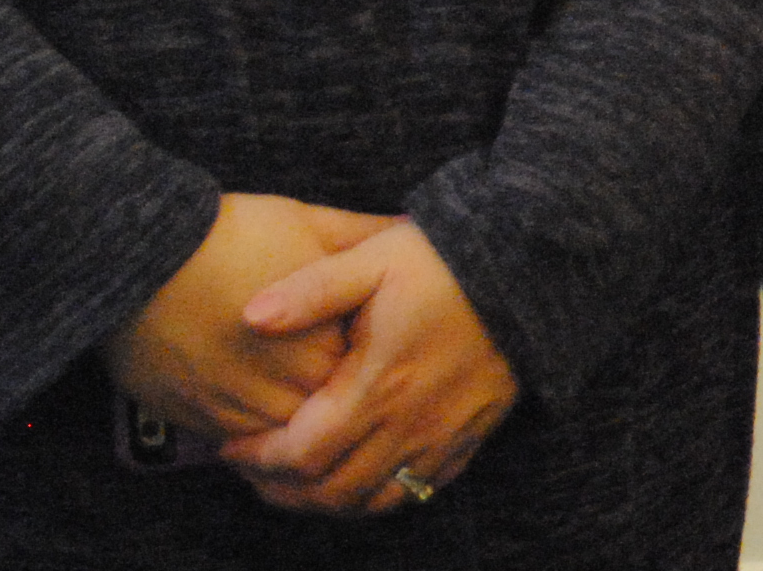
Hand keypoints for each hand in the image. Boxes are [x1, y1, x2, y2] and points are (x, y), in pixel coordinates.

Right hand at [102, 194, 384, 442]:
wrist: (141, 261)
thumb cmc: (231, 235)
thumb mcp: (308, 222)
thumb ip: (360, 235)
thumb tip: (406, 224)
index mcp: (324, 339)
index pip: (367, 370)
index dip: (370, 358)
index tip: (367, 342)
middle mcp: (288, 384)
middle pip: (328, 410)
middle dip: (335, 396)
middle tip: (330, 373)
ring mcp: (242, 409)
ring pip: (284, 435)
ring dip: (293, 420)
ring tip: (293, 391)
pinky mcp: (200, 421)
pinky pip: (240, 443)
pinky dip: (253, 431)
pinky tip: (258, 402)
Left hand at [218, 222, 517, 515]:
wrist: (532, 268)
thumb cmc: (447, 261)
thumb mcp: (374, 260)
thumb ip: (310, 290)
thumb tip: (250, 315)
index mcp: (378, 386)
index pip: (299, 454)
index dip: (255, 459)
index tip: (230, 446)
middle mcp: (410, 424)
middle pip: (330, 492)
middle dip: (280, 489)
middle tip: (253, 469)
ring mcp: (444, 436)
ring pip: (373, 501)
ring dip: (327, 501)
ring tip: (298, 481)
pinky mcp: (471, 435)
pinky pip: (418, 490)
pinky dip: (379, 495)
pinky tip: (361, 475)